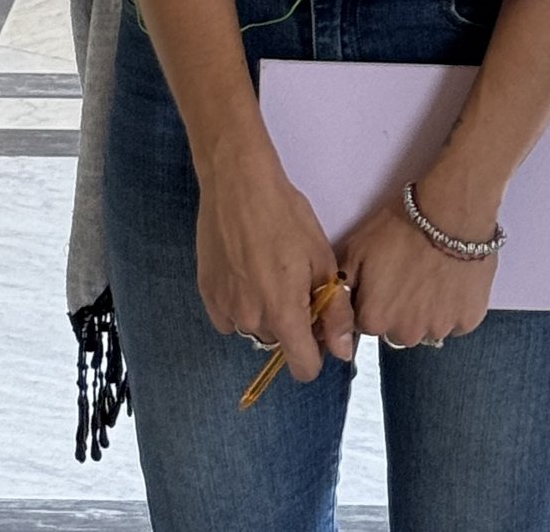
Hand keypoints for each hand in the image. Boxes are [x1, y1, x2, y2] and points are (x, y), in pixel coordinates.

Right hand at [195, 149, 356, 380]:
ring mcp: (225, 309)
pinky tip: (245, 271)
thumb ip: (335, 311)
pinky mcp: (207, 294)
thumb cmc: (285, 215)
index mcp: (284, 314)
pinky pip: (229, 317)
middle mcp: (251, 321)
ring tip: (267, 270)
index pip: (303, 368)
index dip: (316, 354)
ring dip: (265, 312)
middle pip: (279, 343)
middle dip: (291, 322)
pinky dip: (240, 303)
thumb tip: (341, 351)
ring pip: (255, 328)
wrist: (238, 182)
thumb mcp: (321, 258)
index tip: (318, 327)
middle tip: (295, 281)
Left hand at [341, 172, 499, 350]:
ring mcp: (439, 330)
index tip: (382, 279)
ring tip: (432, 275)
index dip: (372, 300)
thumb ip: (341, 283)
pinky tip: (452, 281)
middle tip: (408, 275)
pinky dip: (453, 308)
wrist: (451, 213)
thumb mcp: (357, 247)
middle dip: (398, 310)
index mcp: (375, 319)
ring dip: (426, 311)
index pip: (365, 322)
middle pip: (396, 330)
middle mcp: (406, 335)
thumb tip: (334, 304)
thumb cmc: (401, 226)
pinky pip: (455, 323)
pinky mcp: (468, 322)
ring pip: (426, 328)